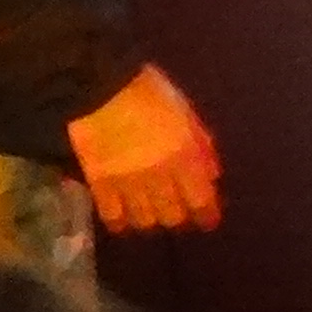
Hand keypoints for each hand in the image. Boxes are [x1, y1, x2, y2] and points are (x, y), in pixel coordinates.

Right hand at [66, 63, 221, 234]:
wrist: (99, 88)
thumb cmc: (148, 93)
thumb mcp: (186, 112)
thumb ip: (201, 145)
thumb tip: (212, 174)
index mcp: (185, 156)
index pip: (201, 199)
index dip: (207, 215)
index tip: (208, 222)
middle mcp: (160, 176)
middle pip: (172, 214)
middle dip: (178, 218)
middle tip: (176, 215)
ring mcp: (128, 182)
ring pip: (144, 218)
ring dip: (150, 220)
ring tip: (150, 217)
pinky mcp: (99, 183)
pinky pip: (111, 213)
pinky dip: (119, 222)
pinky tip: (122, 223)